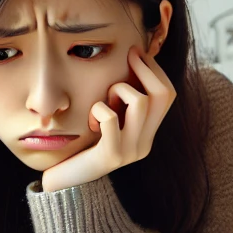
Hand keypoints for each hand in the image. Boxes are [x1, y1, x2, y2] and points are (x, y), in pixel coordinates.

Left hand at [41, 45, 175, 193]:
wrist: (65, 179)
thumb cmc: (82, 143)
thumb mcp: (109, 118)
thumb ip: (122, 99)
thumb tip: (134, 57)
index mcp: (148, 134)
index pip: (168, 94)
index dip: (155, 69)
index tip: (137, 53)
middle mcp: (145, 144)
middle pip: (162, 95)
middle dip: (145, 68)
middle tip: (128, 56)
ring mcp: (131, 152)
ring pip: (140, 101)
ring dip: (118, 90)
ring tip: (103, 101)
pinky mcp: (111, 156)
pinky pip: (110, 119)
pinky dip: (99, 109)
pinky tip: (91, 120)